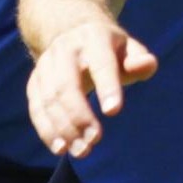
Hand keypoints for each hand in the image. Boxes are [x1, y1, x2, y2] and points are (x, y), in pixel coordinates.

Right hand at [25, 20, 158, 158]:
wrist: (71, 32)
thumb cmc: (110, 49)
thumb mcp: (128, 48)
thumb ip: (140, 60)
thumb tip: (148, 65)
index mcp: (94, 38)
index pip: (101, 63)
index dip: (107, 86)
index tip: (114, 112)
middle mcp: (66, 49)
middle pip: (67, 84)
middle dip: (80, 115)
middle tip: (95, 140)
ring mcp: (46, 64)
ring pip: (48, 99)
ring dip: (63, 128)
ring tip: (82, 151)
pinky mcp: (34, 81)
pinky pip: (36, 108)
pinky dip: (47, 130)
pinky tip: (61, 148)